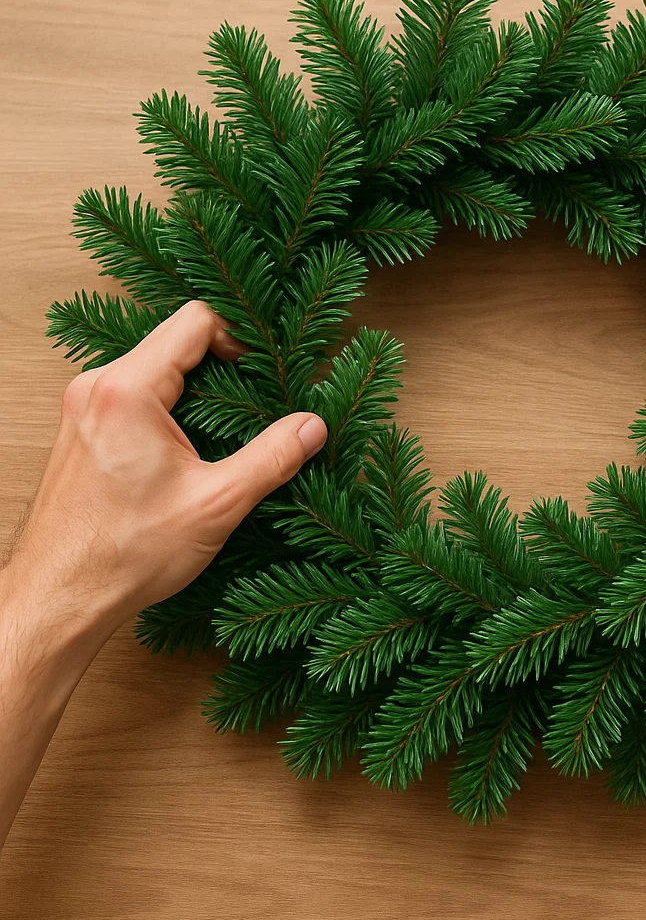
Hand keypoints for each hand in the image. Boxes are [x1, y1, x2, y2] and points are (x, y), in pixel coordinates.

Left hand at [1, 300, 326, 636]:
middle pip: (174, 341)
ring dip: (196, 390)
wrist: (58, 598)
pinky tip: (192, 450)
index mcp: (127, 390)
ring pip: (154, 370)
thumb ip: (272, 458)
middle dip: (222, 366)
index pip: (194, 321)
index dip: (240, 338)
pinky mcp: (82, 432)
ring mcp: (84, 408)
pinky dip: (170, 409)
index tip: (265, 372)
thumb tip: (312, 428)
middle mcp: (97, 387)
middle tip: (256, 402)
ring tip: (228, 430)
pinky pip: (134, 396)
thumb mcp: (216, 504)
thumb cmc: (124, 554)